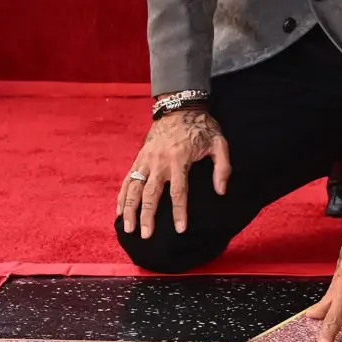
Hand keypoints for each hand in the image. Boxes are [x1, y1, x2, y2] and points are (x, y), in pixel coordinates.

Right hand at [116, 108, 229, 237]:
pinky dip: (121, 196)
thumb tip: (221, 191)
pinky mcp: (139, 157)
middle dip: (147, 216)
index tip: (180, 230)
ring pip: (134, 188)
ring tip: (128, 228)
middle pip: (151, 193)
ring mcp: (146, 159)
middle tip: (145, 235)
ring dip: (130, 209)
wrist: (179, 106)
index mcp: (180, 159)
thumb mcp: (219, 143)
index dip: (179, 212)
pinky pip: (127, 179)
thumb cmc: (201, 127)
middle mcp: (160, 161)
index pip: (178, 192)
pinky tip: (119, 211)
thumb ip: (222, 167)